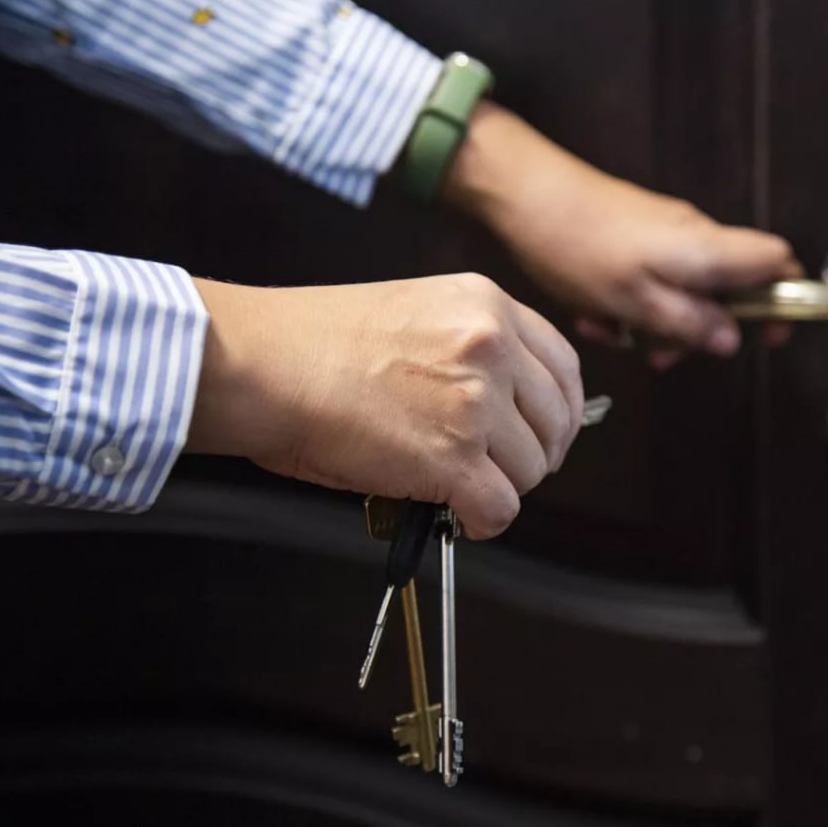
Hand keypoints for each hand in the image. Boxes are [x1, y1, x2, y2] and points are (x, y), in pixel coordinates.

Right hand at [186, 274, 583, 538]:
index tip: (540, 433)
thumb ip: (470, 347)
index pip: (564, 367)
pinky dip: (482, 522)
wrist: (263, 364)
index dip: (557, 411)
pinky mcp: (453, 459)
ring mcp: (476, 404)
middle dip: (533, 455)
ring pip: (531, 471)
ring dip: (501, 487)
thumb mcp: (414, 312)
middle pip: (555, 424)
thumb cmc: (313, 343)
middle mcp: (493, 348)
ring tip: (461, 488)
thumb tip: (502, 407)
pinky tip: (459, 516)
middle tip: (499, 470)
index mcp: (487, 304)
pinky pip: (501, 509)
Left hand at [444, 102, 801, 366]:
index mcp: (707, 249)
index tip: (768, 334)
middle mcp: (696, 234)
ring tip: (612, 334)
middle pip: (728, 288)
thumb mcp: (636, 302)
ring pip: (682, 289)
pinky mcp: (635, 231)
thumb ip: (690, 323)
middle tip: (659, 354)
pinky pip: (649, 277)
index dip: (785, 299)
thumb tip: (732, 340)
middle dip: (699, 328)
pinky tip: (592, 312)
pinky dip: (629, 301)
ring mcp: (664, 231)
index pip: (779, 261)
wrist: (523, 192)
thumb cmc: (579, 248)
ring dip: (654, 321)